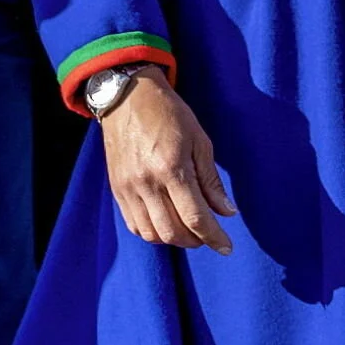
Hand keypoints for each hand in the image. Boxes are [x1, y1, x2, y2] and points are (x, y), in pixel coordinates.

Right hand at [99, 67, 236, 253]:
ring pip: (152, 234)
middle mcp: (147, 183)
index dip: (214, 238)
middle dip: (195, 240)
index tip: (227, 248)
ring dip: (174, 239)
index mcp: (171, 168)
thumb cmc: (169, 113)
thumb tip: (226, 212)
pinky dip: (153, 232)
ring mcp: (128, 188)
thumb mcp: (200, 141)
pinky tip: (166, 223)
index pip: (196, 218)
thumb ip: (211, 180)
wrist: (126, 96)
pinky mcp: (117, 189)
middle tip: (208, 234)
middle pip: (173, 232)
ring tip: (188, 229)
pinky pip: (134, 225)